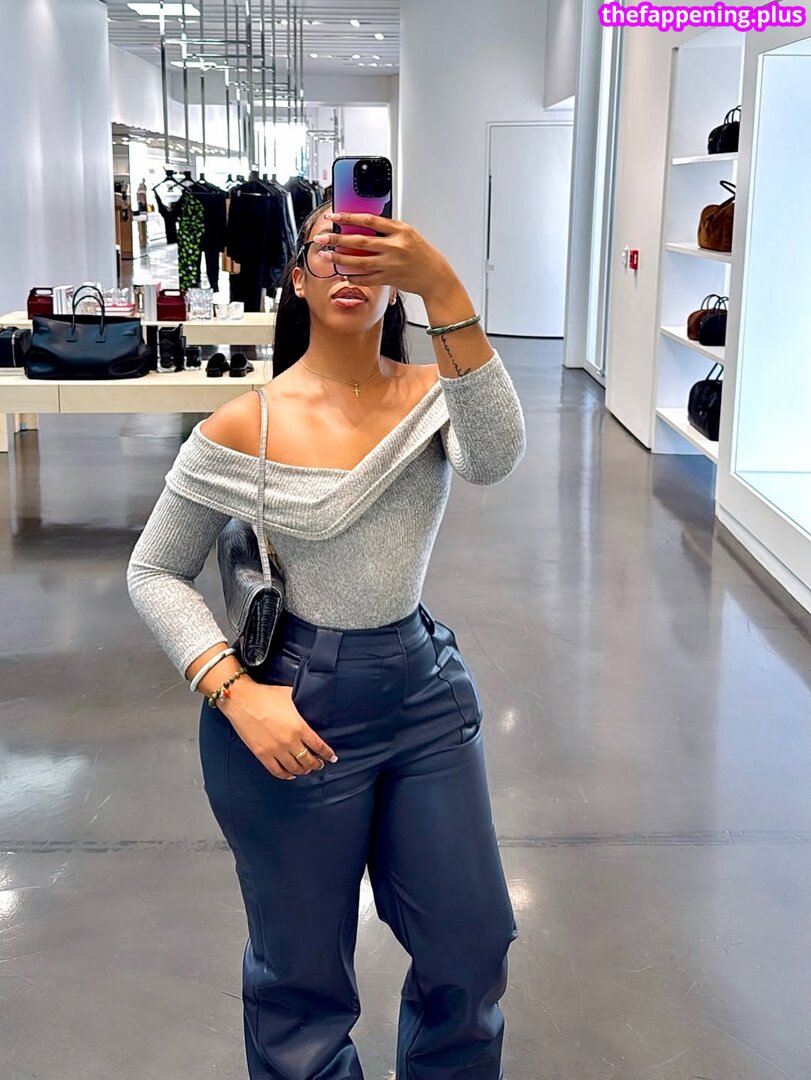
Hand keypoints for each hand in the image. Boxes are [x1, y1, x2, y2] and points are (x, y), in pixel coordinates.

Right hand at [218, 680, 337, 780]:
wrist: (241, 700)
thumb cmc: (265, 695)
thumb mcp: (290, 696)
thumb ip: (302, 703)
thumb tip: (310, 702)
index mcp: (299, 727)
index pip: (319, 746)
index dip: (327, 753)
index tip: (332, 757)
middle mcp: (289, 742)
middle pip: (308, 760)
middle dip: (317, 764)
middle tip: (320, 764)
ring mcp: (275, 750)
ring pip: (294, 768)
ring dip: (303, 770)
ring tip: (307, 769)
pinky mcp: (262, 754)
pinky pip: (277, 771)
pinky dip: (285, 775)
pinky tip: (290, 774)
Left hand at [314, 211, 457, 299]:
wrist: (435, 276)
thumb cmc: (422, 254)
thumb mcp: (408, 234)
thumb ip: (388, 229)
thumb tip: (364, 225)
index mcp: (400, 230)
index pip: (369, 220)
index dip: (349, 217)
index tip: (335, 216)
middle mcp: (394, 247)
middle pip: (360, 241)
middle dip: (337, 239)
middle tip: (322, 238)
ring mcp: (390, 264)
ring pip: (359, 261)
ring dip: (340, 259)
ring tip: (326, 256)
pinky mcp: (389, 279)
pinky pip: (366, 278)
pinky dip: (353, 276)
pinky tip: (344, 273)